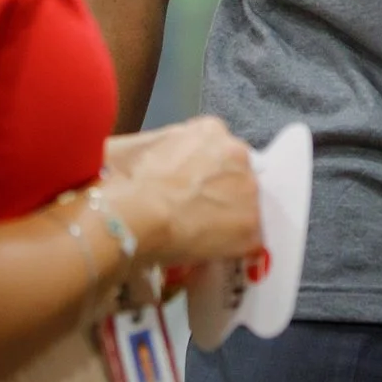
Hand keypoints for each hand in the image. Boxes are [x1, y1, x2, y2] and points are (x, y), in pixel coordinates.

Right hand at [107, 116, 261, 268]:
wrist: (138, 214)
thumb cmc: (129, 181)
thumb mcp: (142, 146)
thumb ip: (165, 145)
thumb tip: (161, 159)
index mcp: (210, 129)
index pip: (215, 149)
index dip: (203, 171)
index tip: (189, 187)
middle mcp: (237, 151)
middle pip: (235, 173)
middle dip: (220, 190)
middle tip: (194, 210)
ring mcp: (249, 188)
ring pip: (244, 203)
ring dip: (228, 216)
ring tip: (200, 234)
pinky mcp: (252, 223)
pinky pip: (246, 237)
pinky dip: (231, 246)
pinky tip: (209, 252)